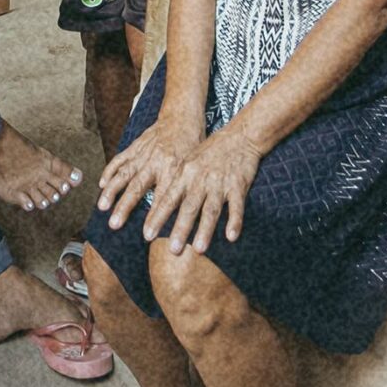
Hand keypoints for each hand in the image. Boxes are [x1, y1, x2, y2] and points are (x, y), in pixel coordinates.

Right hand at [96, 112, 200, 233]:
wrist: (182, 116)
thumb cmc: (192, 145)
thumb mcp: (194, 168)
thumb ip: (185, 188)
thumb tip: (182, 216)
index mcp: (174, 169)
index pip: (163, 198)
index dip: (155, 217)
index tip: (147, 235)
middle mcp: (156, 161)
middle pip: (137, 188)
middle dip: (124, 207)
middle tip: (114, 225)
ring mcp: (143, 153)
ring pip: (124, 174)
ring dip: (111, 191)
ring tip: (102, 207)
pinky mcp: (135, 146)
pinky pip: (120, 159)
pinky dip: (109, 171)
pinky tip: (101, 184)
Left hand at [139, 129, 263, 255]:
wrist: (239, 136)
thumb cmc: (209, 152)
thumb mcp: (188, 162)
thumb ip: (176, 183)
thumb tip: (158, 205)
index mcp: (185, 174)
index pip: (168, 199)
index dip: (157, 217)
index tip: (147, 235)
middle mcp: (200, 179)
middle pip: (189, 207)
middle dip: (180, 229)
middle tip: (172, 250)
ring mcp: (220, 182)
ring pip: (211, 209)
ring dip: (205, 230)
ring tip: (198, 249)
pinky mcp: (238, 185)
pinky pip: (236, 205)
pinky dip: (234, 221)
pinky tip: (231, 236)